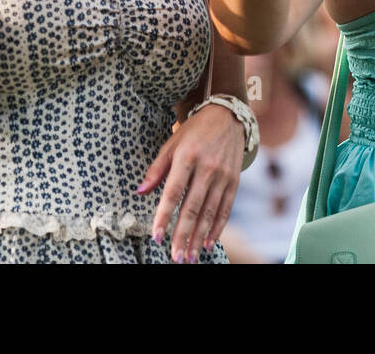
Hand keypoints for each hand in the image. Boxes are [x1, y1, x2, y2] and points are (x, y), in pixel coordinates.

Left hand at [138, 104, 243, 262]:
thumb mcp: (172, 144)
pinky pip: (225, 209)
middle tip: (175, 257)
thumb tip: (140, 192)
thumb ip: (156, 169)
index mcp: (187, 157)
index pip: (173, 192)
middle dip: (183, 234)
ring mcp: (223, 175)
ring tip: (189, 256)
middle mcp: (207, 168)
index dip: (164, 216)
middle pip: (193, 207)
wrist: (228, 116)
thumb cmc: (194, 132)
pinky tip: (208, 243)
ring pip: (210, 212)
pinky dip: (217, 228)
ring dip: (198, 237)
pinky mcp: (234, 181)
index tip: (156, 236)